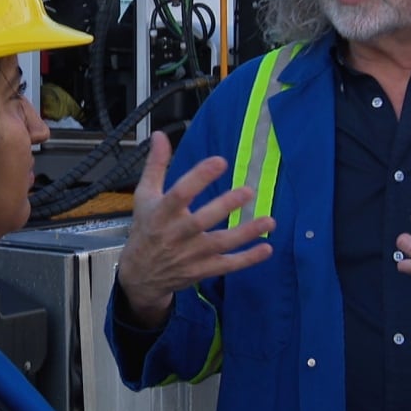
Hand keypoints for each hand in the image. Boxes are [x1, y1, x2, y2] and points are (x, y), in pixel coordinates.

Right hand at [117, 132, 274, 327]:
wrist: (140, 276)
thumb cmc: (146, 229)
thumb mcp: (144, 196)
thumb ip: (155, 166)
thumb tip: (160, 135)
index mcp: (161, 213)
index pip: (180, 194)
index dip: (199, 178)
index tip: (220, 161)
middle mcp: (176, 235)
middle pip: (201, 221)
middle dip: (225, 206)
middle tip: (248, 191)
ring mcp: (190, 255)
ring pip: (220, 244)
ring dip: (245, 233)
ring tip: (269, 220)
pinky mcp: (202, 270)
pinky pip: (227, 265)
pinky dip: (247, 259)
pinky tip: (267, 247)